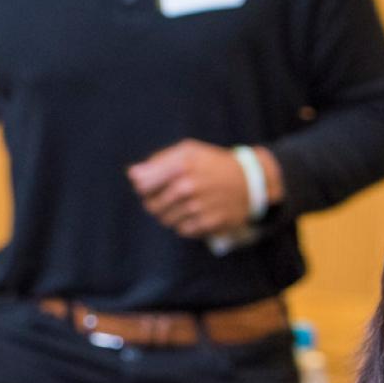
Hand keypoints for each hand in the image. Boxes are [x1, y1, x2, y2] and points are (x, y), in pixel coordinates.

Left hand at [127, 140, 279, 238]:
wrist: (251, 182)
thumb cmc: (213, 164)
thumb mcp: (189, 151)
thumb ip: (158, 161)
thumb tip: (132, 175)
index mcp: (181, 165)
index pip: (142, 185)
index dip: (143, 186)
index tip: (151, 184)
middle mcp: (188, 187)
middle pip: (151, 205)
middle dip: (156, 201)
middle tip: (171, 195)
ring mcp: (198, 207)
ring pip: (165, 220)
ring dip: (170, 214)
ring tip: (185, 203)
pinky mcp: (207, 224)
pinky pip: (181, 230)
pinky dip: (185, 224)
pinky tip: (196, 213)